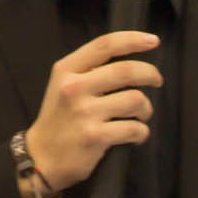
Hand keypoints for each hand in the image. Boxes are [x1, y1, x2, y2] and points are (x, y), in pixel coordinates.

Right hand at [27, 29, 159, 193]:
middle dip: (150, 74)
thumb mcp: (62, 86)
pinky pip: (134, 128)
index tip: (153, 41)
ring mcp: (84, 112)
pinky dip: (141, 132)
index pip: (105, 46)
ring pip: (135, 100)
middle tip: (156, 80)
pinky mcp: (95, 136)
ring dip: (146, 108)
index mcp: (66, 70)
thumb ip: (87, 70)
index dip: (133, 40)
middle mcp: (73, 88)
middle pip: (126, 70)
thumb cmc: (59, 120)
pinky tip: (136, 135)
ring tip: (141, 115)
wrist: (41, 158)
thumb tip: (128, 59)